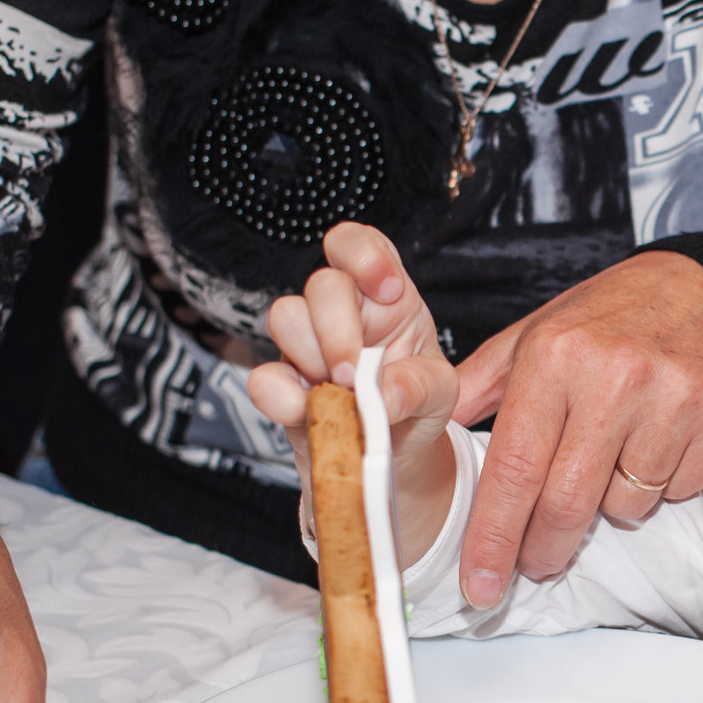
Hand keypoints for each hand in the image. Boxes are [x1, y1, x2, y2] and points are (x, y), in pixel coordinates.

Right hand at [247, 223, 463, 563]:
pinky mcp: (283, 385)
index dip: (365, 255)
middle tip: (354, 375)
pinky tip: (308, 412)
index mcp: (384, 298)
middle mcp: (340, 312)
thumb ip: (420, 387)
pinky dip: (283, 398)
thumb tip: (382, 395)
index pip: (359, 245)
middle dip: (339, 330)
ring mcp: (306, 346)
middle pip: (322, 284)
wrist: (392, 456)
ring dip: (314, 359)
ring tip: (341, 397)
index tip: (388, 290)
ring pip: (286, 317)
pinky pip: (263, 377)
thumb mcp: (440, 394)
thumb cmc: (416, 404)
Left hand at [450, 248, 702, 604]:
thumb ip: (475, 388)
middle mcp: (617, 376)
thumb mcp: (531, 336)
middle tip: (534, 562)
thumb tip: (422, 432)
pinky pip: (679, 490)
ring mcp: (677, 396)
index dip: (493, 537)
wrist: (697, 284)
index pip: (514, 468)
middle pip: (568, 503)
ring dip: (610, 503)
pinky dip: (662, 484)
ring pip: (627, 505)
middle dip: (543, 549)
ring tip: (611, 459)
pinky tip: (657, 443)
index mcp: (556, 357)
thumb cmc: (604, 318)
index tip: (481, 585)